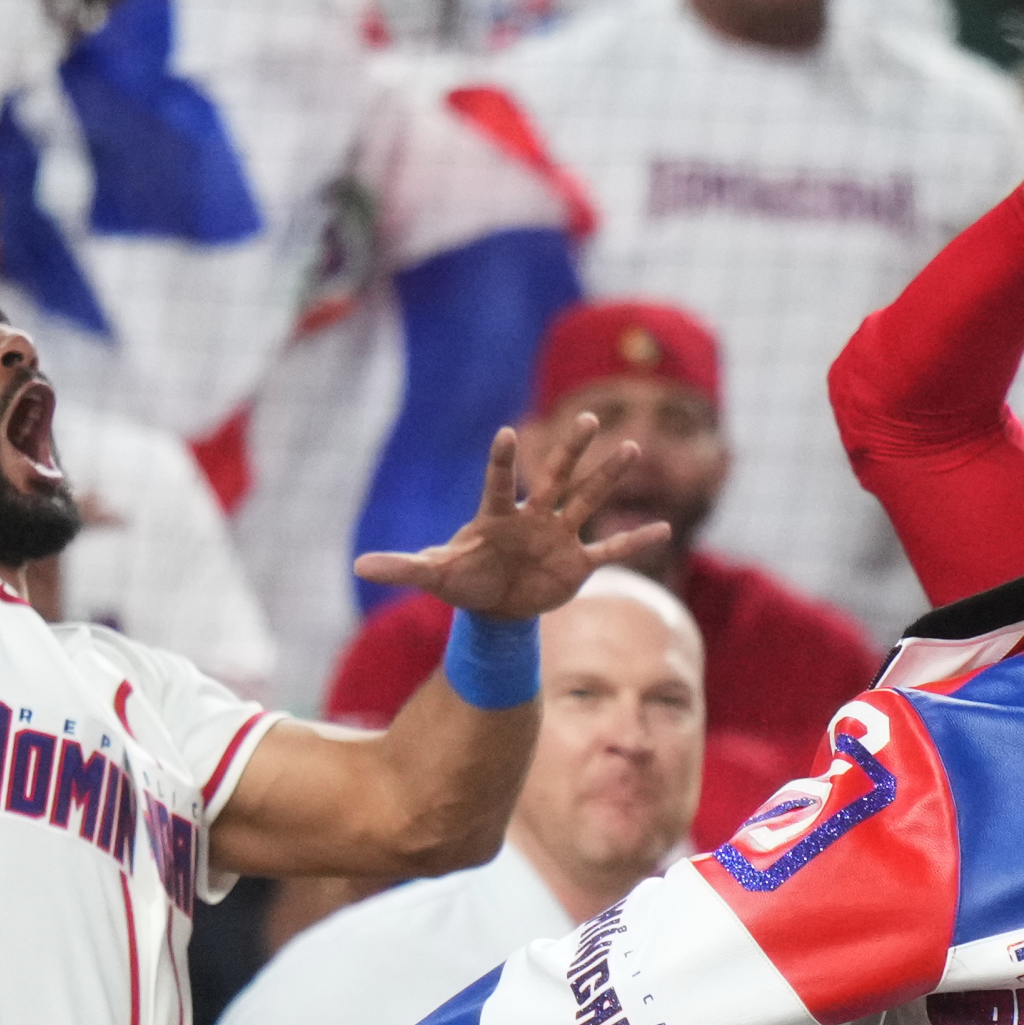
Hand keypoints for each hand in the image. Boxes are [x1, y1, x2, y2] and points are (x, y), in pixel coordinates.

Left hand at [352, 417, 652, 621]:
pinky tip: (664, 530)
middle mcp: (533, 517)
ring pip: (588, 500)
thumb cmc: (462, 582)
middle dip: (570, 449)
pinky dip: (635, 542)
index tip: (506, 434)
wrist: (493, 607)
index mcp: (495, 516)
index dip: (501, 462)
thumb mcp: (432, 575)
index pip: (498, 483)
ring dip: (609, 476)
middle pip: (555, 477)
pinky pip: (611, 550)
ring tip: (632, 447)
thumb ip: (402, 567)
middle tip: (588, 418)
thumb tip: (358, 566)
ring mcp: (559, 537)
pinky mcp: (577, 564)